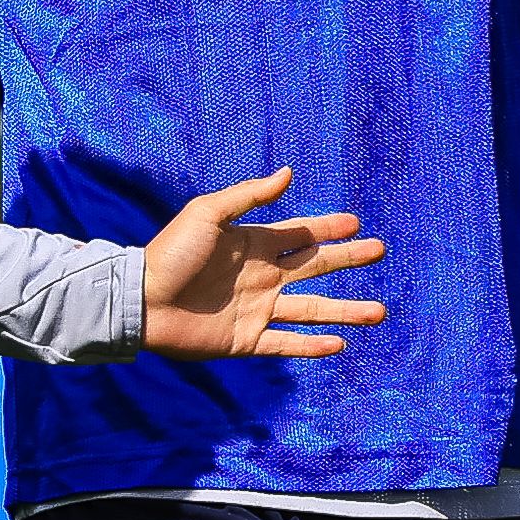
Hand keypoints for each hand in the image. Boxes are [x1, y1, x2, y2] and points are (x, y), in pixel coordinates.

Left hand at [139, 167, 390, 358]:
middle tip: (378, 251)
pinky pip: (286, 343)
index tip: (356, 224)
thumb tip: (287, 173)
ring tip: (379, 312)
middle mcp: (262, 276)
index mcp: (253, 245)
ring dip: (345, 310)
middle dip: (347, 259)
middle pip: (315, 268)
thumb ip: (247, 196)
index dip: (328, 229)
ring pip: (312, 309)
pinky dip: (312, 345)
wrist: (141, 301)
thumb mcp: (206, 214)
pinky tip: (339, 344)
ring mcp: (257, 309)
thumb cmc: (169, 254)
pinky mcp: (246, 339)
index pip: (300, 234)